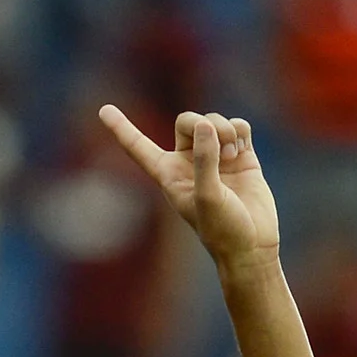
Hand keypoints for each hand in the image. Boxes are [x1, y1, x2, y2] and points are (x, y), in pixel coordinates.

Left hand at [99, 105, 278, 269]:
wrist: (252, 245)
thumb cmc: (222, 230)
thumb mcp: (207, 197)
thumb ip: (203, 160)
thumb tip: (205, 125)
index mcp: (168, 175)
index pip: (138, 148)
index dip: (121, 128)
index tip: (103, 110)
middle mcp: (189, 163)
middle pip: (186, 121)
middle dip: (201, 122)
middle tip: (217, 139)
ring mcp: (215, 158)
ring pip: (213, 121)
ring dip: (224, 129)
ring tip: (232, 153)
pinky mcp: (241, 156)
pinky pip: (237, 126)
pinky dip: (239, 129)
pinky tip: (241, 148)